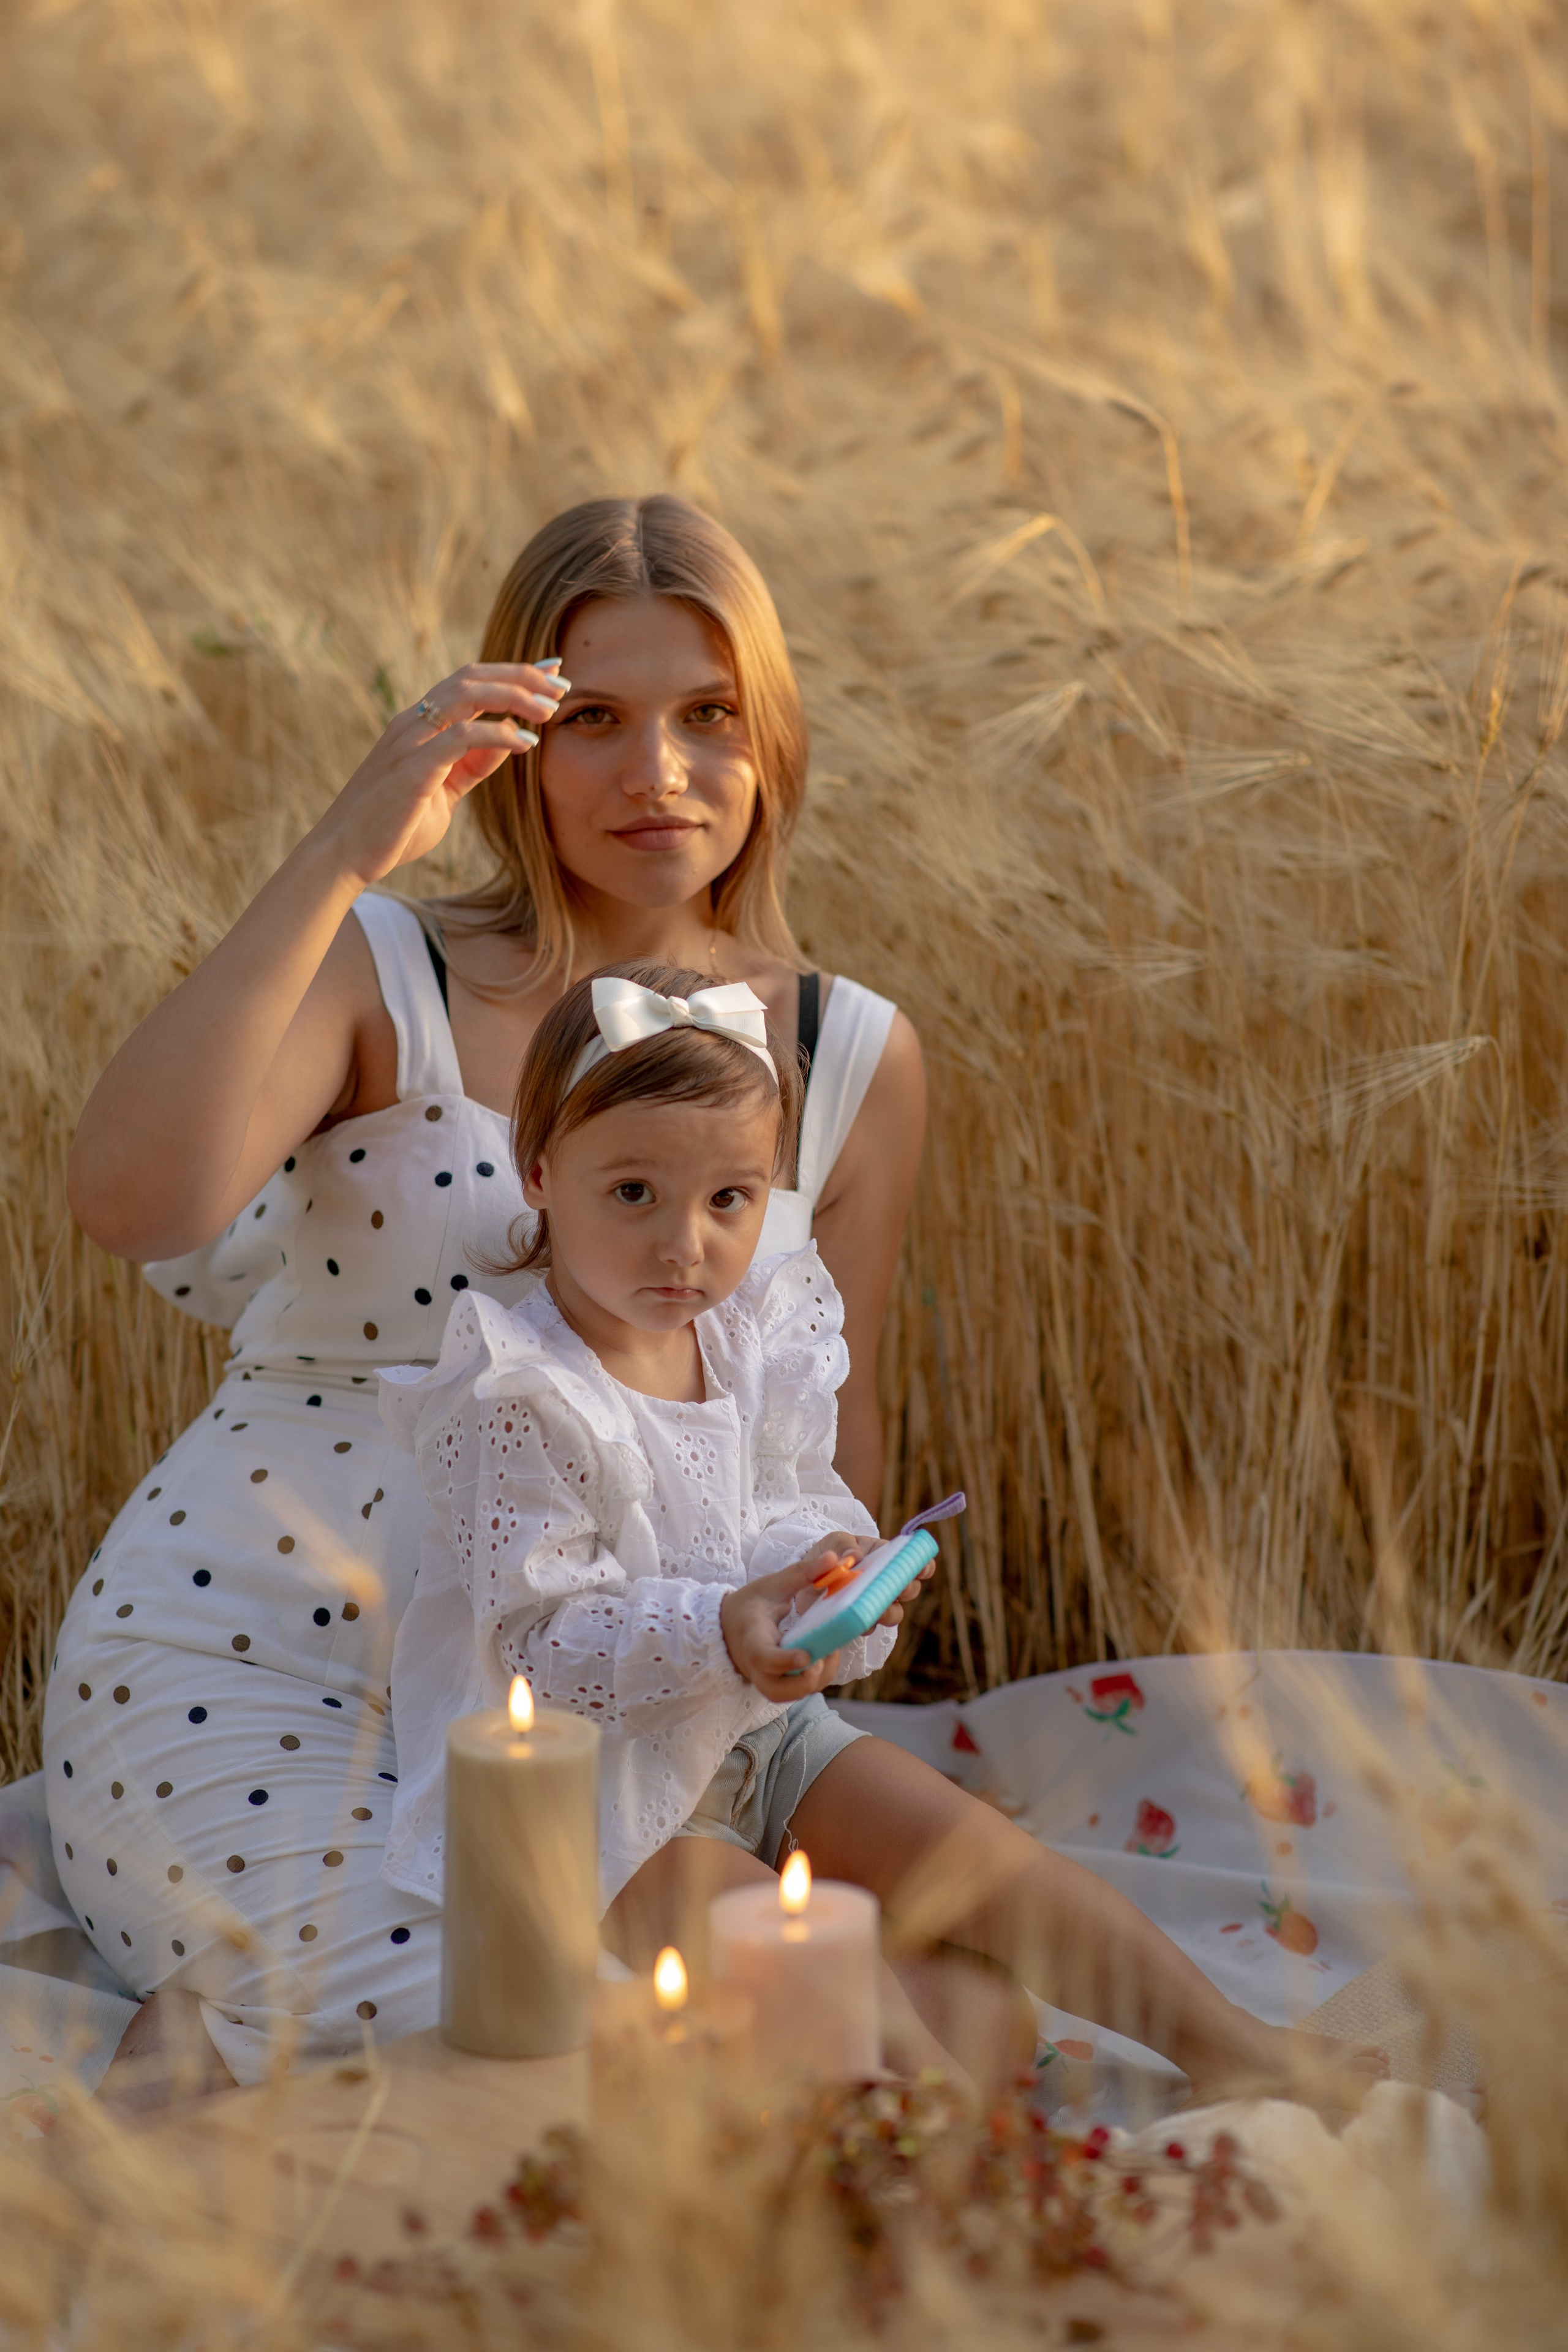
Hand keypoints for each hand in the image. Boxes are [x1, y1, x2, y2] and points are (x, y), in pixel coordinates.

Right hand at [314, 662, 568, 886]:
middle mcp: (413, 723)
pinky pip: (459, 737)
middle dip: (520, 676)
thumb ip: (471, 766)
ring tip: (550, 709)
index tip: (552, 673)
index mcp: (419, 725)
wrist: (344, 855)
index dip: (512, 673)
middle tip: (560, 685)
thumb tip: (506, 741)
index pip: (469, 682)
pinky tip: (527, 742)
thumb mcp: (444, 791)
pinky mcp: (413, 768)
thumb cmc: (392, 827)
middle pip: (471, 677)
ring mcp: (410, 742)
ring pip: (465, 695)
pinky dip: (497, 734)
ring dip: (513, 696)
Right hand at [721, 1539, 861, 1702]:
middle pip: (776, 1689)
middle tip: (824, 1657)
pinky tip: (826, 1658)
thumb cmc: (751, 1604)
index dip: (784, 1660)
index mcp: (752, 1636)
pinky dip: (814, 1681)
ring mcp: (763, 1678)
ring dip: (813, 1682)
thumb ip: (803, 1572)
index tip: (806, 1655)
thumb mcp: (773, 1585)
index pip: (762, 1655)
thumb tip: (834, 1559)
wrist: (727, 1626)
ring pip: (787, 1696)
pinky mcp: (774, 1684)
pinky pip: (794, 1693)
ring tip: (830, 1654)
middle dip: (804, 1680)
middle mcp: (755, 1665)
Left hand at [811, 1533, 937, 1627]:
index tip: (922, 1569)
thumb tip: (854, 1557)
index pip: (913, 1561)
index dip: (923, 1566)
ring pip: (894, 1613)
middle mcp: (885, 1582)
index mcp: (885, 1557)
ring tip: (879, 1610)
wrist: (808, 1576)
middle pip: (910, 1589)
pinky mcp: (860, 1619)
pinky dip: (866, 1624)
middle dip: (908, 1589)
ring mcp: (874, 1602)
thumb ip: (843, 1545)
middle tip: (900, 1588)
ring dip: (890, 1612)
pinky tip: (857, 1620)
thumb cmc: (829, 1552)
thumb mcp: (834, 1542)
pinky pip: (870, 1627)